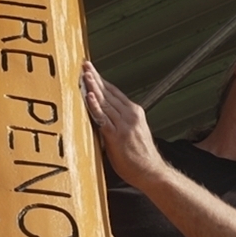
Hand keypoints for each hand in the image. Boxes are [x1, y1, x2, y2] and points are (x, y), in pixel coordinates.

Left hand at [81, 62, 164, 187]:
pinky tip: (89, 96)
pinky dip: (96, 106)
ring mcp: (124, 125)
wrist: (151, 172)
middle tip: (84, 65)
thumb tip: (104, 118)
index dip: (102, 80)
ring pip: (105, 102)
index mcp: (134, 112)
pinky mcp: (117, 136)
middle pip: (108, 92)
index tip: (91, 69)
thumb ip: (119, 122)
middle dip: (95, 77)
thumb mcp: (133, 133)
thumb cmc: (140, 157)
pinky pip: (103, 118)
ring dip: (93, 87)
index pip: (114, 92)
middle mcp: (130, 115)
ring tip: (84, 75)